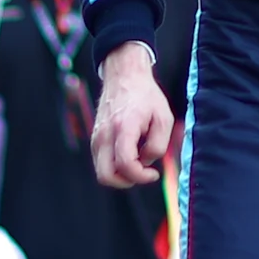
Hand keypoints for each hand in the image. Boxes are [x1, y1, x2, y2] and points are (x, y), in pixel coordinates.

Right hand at [91, 45, 175, 188]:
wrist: (125, 76)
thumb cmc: (147, 97)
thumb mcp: (164, 119)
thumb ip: (157, 146)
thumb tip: (145, 163)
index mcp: (123, 127)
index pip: (125, 164)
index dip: (141, 176)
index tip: (153, 173)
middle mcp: (105, 134)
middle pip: (106, 176)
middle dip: (126, 181)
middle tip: (142, 172)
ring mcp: (96, 136)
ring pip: (101, 172)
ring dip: (120, 175)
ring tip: (138, 160)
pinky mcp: (94, 137)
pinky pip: (100, 162)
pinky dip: (114, 166)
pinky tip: (130, 153)